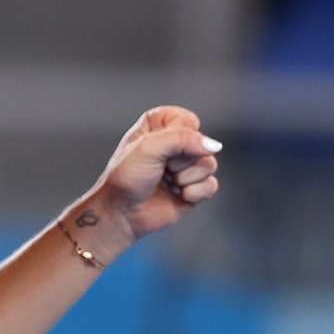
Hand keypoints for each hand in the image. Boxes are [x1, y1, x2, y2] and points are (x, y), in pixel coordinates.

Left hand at [89, 106, 220, 244]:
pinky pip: (211, 185)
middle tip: (161, 168)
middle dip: (181, 160)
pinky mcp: (193, 188)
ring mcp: (185, 166)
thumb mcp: (148, 147)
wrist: (121, 213)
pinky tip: (177, 195)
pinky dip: (194, 193)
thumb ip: (181, 138)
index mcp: (159, 125)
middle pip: (202, 143)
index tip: (159, 146)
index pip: (188, 120)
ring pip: (209, 164)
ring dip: (187, 177)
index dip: (178, 136)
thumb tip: (212, 145)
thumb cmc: (126, 178)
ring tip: (168, 182)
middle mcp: (174, 143)